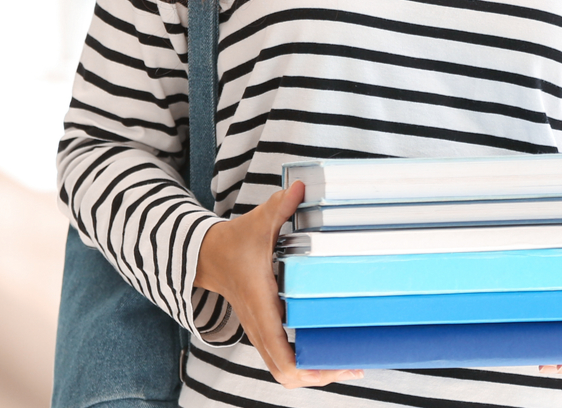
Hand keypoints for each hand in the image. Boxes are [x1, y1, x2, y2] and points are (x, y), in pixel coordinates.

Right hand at [194, 180, 364, 387]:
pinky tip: (328, 354)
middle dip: (319, 376)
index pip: (281, 357)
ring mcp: (260, 332)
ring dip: (313, 373)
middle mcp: (259, 326)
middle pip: (286, 374)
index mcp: (261, 306)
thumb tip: (301, 186)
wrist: (208, 256)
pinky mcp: (263, 331)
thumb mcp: (258, 223)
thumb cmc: (235, 242)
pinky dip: (304, 363)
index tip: (336, 364)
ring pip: (283, 372)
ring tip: (347, 364)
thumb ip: (280, 207)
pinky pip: (283, 360)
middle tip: (353, 367)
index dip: (308, 370)